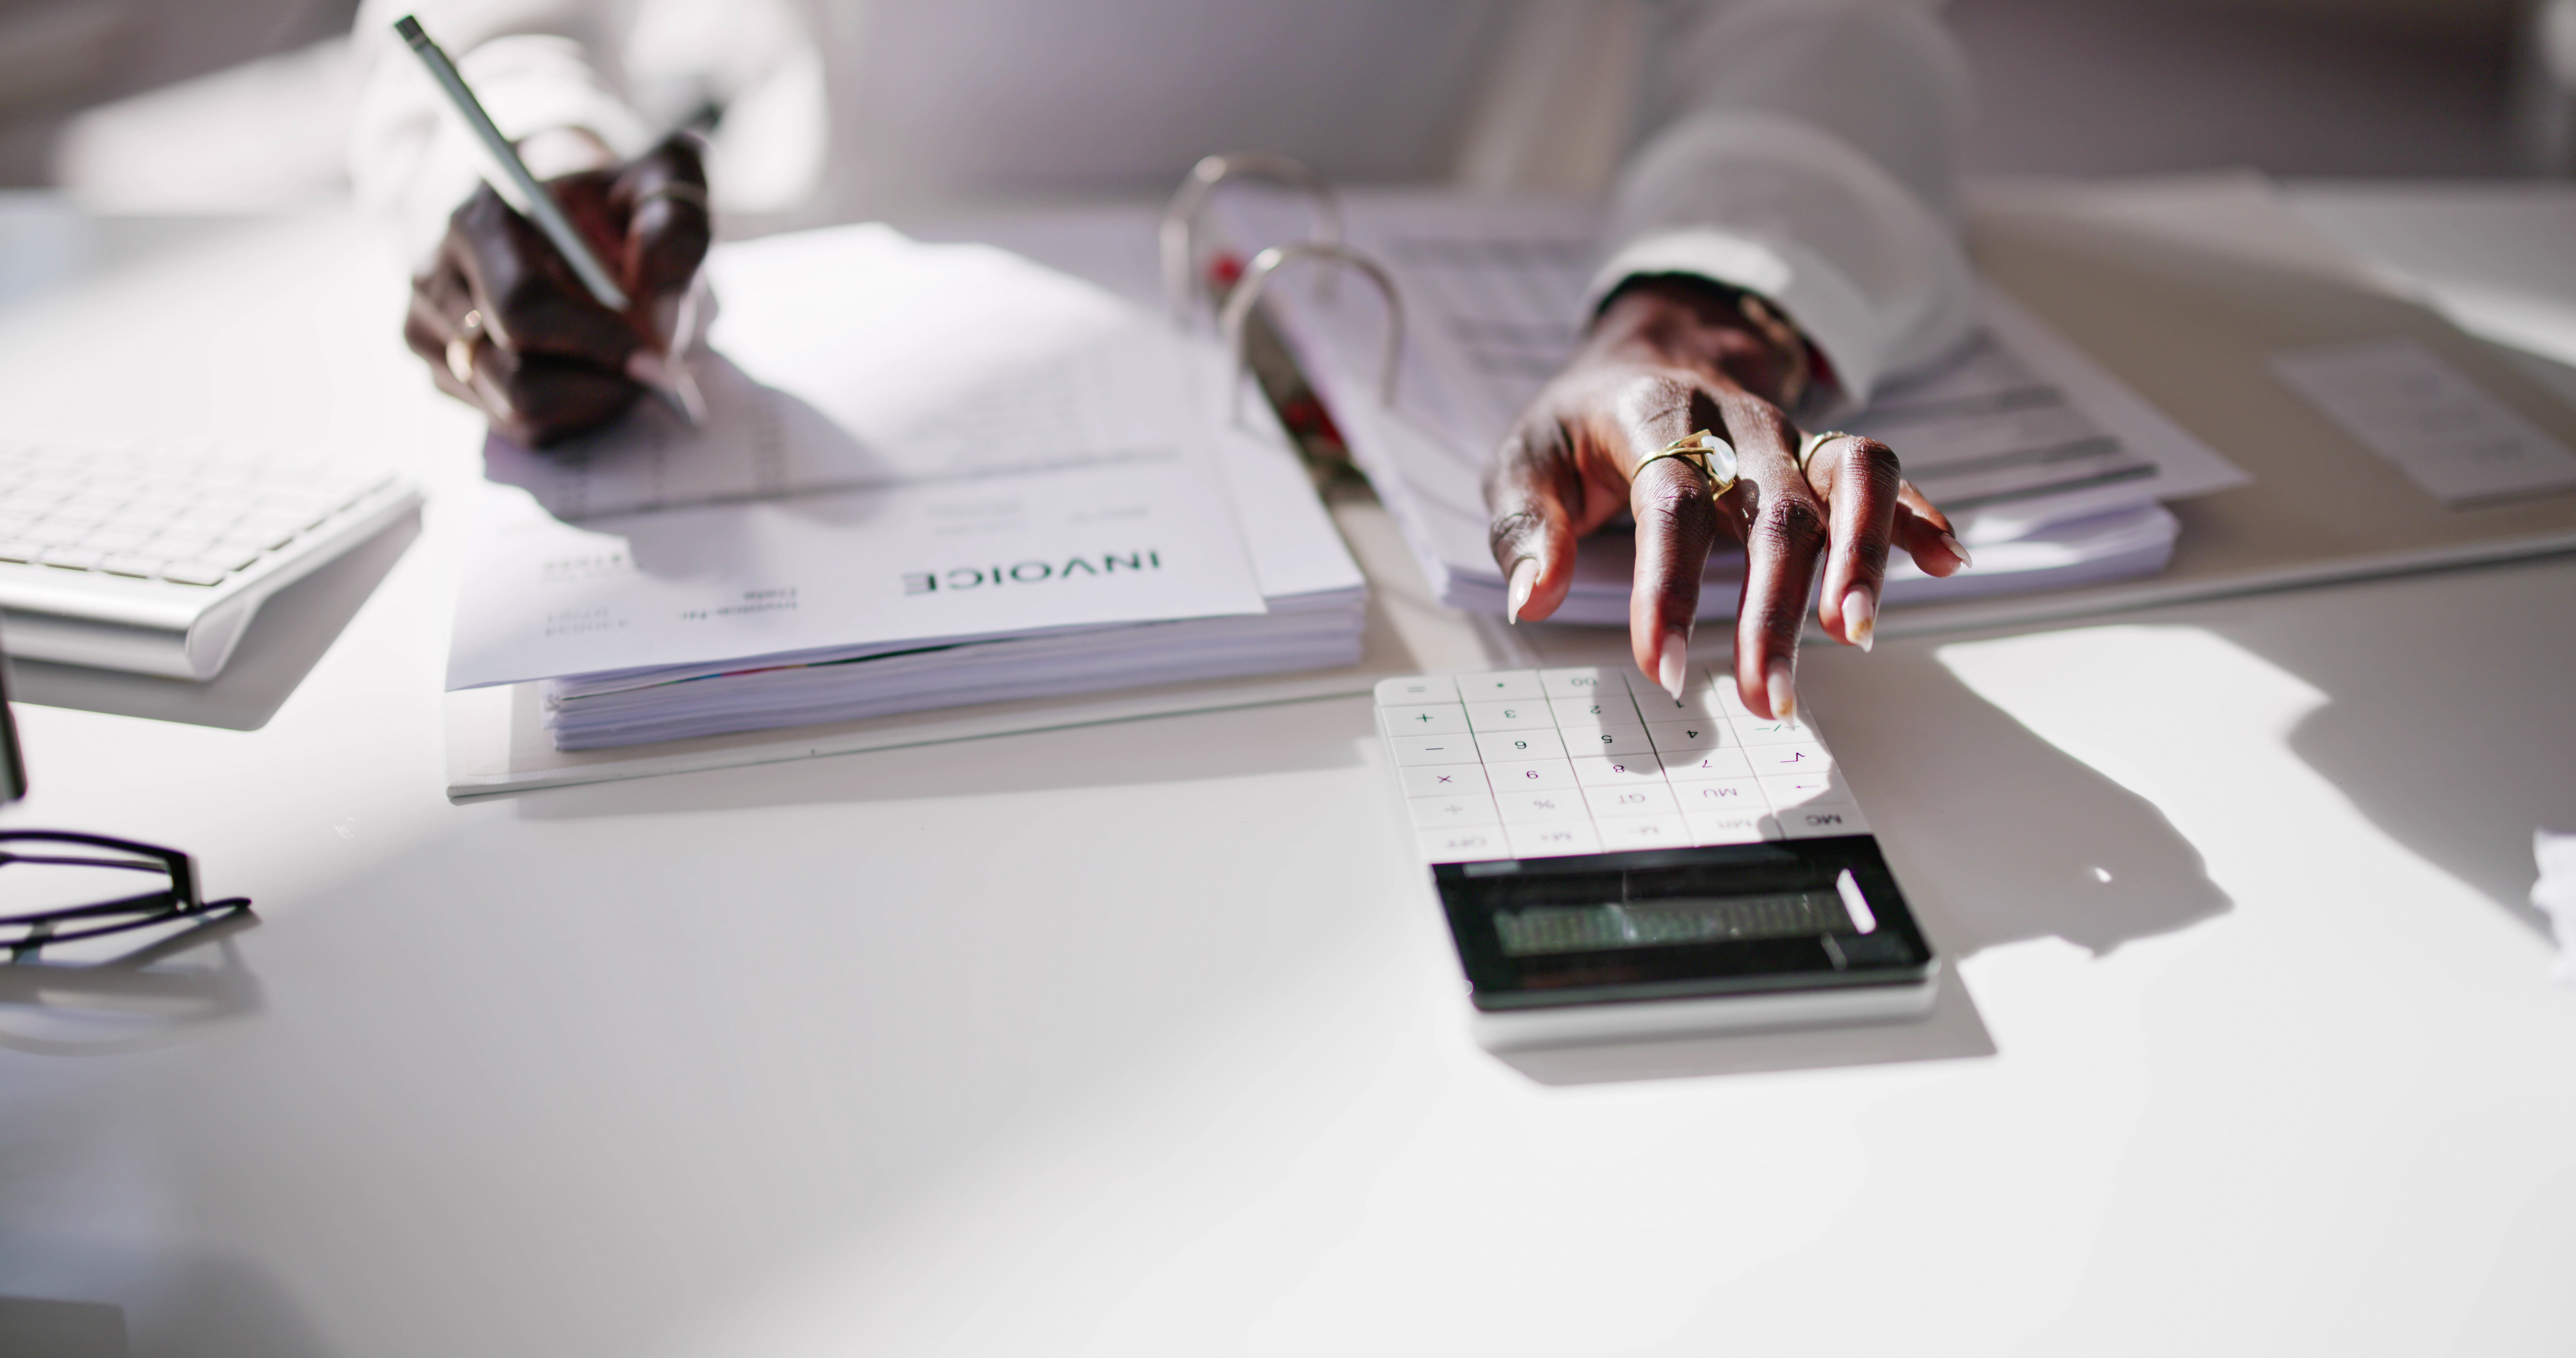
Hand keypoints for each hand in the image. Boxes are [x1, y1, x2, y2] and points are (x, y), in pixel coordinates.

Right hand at [404, 134, 711, 446]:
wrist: (561, 205)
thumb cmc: (614, 195)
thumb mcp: (662, 181)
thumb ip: (673, 225)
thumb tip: (657, 306)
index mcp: (481, 219)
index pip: (525, 309)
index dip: (599, 345)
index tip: (661, 359)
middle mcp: (438, 275)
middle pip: (515, 378)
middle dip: (600, 384)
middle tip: (657, 372)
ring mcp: (430, 327)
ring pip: (515, 410)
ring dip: (589, 401)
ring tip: (629, 364)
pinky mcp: (442, 369)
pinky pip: (513, 426)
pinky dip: (569, 414)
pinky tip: (593, 372)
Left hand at [1485, 276, 1971, 717]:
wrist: (1648, 353)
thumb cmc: (1582, 426)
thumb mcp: (1526, 460)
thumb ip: (1527, 526)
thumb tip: (1532, 598)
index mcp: (1654, 415)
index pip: (1671, 504)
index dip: (1668, 588)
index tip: (1663, 667)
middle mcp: (1736, 422)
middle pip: (1773, 509)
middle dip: (1772, 610)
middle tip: (1767, 696)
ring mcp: (1790, 435)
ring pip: (1848, 479)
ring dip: (1861, 558)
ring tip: (1853, 634)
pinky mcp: (1823, 453)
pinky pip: (1884, 472)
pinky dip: (1918, 515)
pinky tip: (1945, 561)